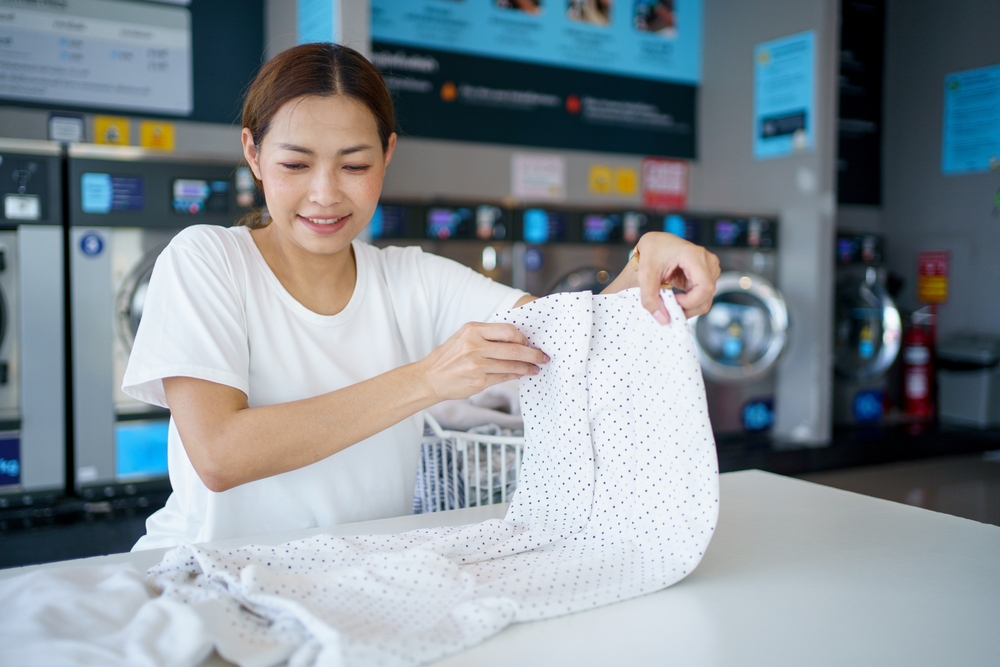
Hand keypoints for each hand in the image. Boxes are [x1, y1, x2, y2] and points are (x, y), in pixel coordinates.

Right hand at [419, 322, 548, 400]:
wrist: (429, 378)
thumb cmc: (448, 357)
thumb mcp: (463, 337)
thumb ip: (486, 335)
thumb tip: (515, 339)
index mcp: (472, 330)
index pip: (507, 330)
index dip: (522, 337)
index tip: (528, 342)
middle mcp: (474, 346)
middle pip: (514, 348)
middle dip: (533, 353)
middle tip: (543, 356)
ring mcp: (477, 365)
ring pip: (512, 365)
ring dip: (528, 367)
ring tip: (536, 368)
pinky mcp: (479, 381)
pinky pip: (505, 377)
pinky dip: (516, 375)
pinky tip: (522, 374)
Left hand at [635, 231, 720, 321]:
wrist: (657, 243)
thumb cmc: (652, 251)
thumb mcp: (645, 274)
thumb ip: (650, 297)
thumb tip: (663, 320)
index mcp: (694, 255)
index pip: (704, 287)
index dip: (690, 302)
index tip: (671, 301)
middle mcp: (708, 260)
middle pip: (707, 295)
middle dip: (688, 308)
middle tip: (668, 307)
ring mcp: (710, 268)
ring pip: (707, 298)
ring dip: (689, 307)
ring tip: (670, 301)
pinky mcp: (708, 275)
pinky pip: (704, 296)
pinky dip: (690, 302)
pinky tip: (676, 298)